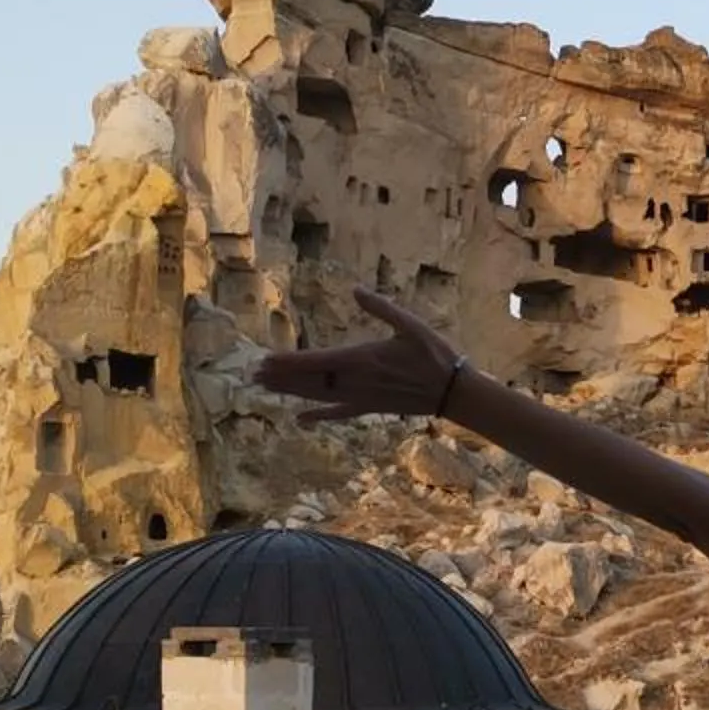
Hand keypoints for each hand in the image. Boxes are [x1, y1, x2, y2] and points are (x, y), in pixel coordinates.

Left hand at [254, 287, 463, 419]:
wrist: (454, 392)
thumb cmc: (435, 355)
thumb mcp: (411, 324)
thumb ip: (381, 307)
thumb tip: (355, 289)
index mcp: (363, 358)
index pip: (317, 361)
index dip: (289, 362)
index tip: (265, 361)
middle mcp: (357, 381)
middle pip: (311, 380)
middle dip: (282, 377)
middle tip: (254, 375)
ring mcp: (362, 397)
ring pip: (319, 396)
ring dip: (292, 392)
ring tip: (267, 388)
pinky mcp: (370, 408)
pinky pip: (339, 414)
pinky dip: (319, 417)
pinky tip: (300, 420)